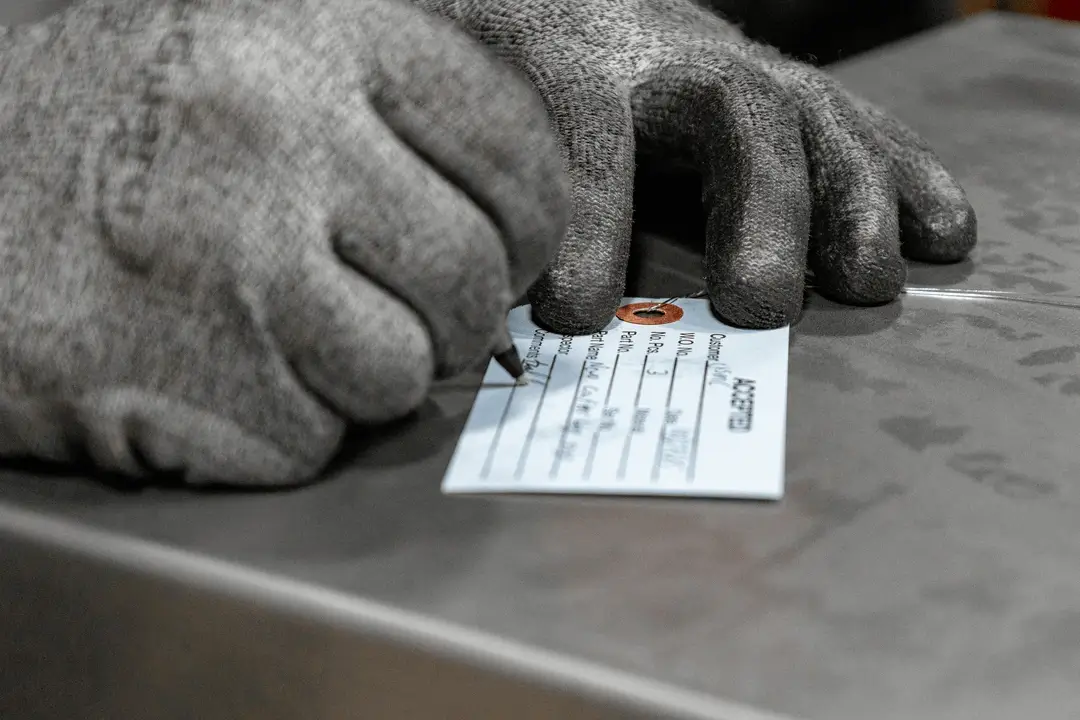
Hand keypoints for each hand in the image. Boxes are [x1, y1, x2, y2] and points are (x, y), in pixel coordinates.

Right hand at [0, 0, 566, 483]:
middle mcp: (273, 133)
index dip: (530, 220)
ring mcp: (225, 264)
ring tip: (287, 329)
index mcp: (313, 32)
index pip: (511, 146)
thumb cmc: (126, 126)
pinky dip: (284, 424)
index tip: (507, 245)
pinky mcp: (174, 381)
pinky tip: (223, 367)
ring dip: (364, 373)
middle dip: (450, 314)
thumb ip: (397, 111)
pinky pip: (313, 440)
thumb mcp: (261, 50)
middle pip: (468, 277)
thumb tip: (532, 214)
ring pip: (401, 374)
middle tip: (393, 302)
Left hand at [415, 0, 975, 332]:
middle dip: (762, 211)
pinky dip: (900, 173)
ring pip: (809, 112)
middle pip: (735, 111)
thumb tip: (480, 315)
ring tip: (872, 280)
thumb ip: (481, 191)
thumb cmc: (498, 60)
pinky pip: (851, 115)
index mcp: (568, 57)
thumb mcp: (468, 110)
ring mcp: (733, 59)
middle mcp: (665, 51)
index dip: (588, 223)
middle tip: (762, 306)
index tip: (573, 316)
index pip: (587, 132)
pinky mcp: (776, 79)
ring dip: (854, 200)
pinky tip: (942, 229)